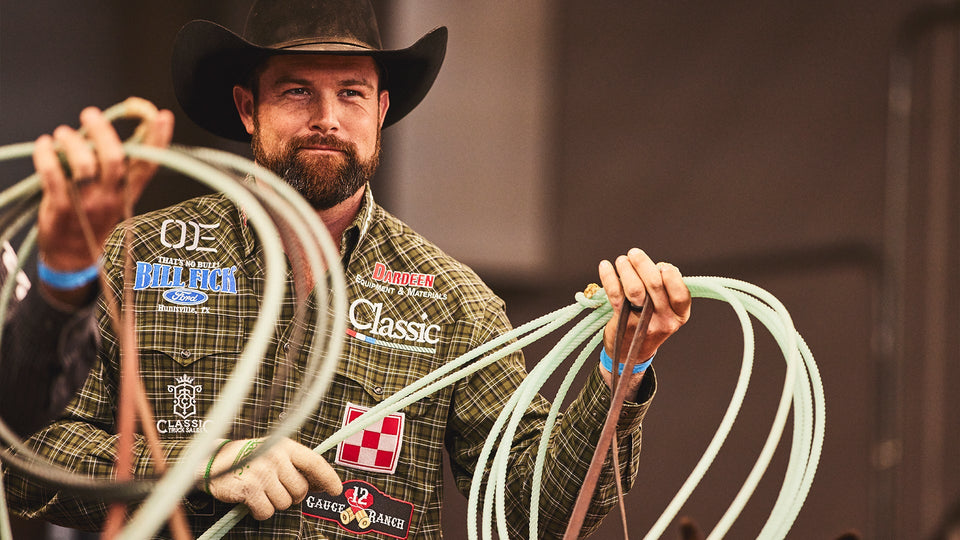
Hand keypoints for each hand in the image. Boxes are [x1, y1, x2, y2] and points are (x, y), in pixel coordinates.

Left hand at [33, 104, 173, 304]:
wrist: (73, 258)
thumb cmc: (94, 218)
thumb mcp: (116, 196)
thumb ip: (118, 168)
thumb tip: (110, 130)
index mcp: (129, 193)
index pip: (148, 165)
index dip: (158, 140)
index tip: (161, 115)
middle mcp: (111, 198)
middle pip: (113, 159)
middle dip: (101, 131)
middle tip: (90, 114)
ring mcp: (87, 204)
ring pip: (83, 165)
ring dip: (71, 141)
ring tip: (63, 134)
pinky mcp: (60, 208)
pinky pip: (53, 175)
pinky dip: (46, 155)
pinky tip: (44, 145)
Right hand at [204, 438, 342, 519]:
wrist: (212, 461)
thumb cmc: (248, 458)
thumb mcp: (274, 453)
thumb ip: (295, 466)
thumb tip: (319, 485)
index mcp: (285, 446)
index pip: (314, 462)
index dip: (328, 478)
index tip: (336, 490)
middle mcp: (276, 457)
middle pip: (300, 490)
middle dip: (291, 496)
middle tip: (275, 489)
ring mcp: (262, 472)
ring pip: (284, 503)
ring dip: (273, 503)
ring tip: (261, 491)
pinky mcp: (250, 488)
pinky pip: (267, 512)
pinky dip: (260, 512)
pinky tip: (252, 502)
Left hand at [598, 248, 690, 396]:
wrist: (630, 355)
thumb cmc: (649, 323)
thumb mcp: (666, 311)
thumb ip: (666, 290)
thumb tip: (658, 266)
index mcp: (679, 315)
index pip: (680, 293)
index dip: (671, 275)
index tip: (661, 265)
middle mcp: (664, 320)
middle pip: (655, 285)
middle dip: (643, 264)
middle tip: (633, 253)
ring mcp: (643, 323)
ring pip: (635, 288)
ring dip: (626, 269)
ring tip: (622, 261)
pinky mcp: (623, 322)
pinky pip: (615, 294)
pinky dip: (609, 277)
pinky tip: (605, 266)